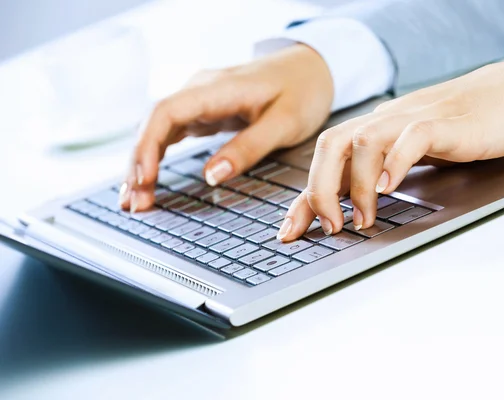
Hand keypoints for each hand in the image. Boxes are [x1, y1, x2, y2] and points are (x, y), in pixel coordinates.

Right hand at [119, 44, 332, 211]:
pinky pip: (170, 134)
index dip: (148, 146)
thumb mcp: (284, 123)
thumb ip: (248, 148)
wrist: (309, 68)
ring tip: (134, 200)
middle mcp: (200, 91)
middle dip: (139, 164)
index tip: (143, 178)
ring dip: (143, 163)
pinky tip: (148, 179)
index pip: (166, 112)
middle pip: (154, 124)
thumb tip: (211, 176)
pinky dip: (156, 157)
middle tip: (134, 203)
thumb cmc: (301, 91)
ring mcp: (199, 101)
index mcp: (218, 89)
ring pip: (158, 131)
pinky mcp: (203, 112)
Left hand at [277, 44, 503, 240]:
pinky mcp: (446, 122)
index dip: (304, 198)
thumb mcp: (419, 151)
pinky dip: (395, 162)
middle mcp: (388, 121)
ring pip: (362, 141)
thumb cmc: (472, 125)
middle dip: (319, 191)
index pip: (327, 162)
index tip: (290, 231)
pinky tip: (391, 186)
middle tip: (328, 228)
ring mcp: (414, 118)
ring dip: (356, 186)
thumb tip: (358, 204)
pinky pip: (411, 137)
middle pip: (331, 146)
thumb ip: (389, 169)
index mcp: (379, 130)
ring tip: (363, 219)